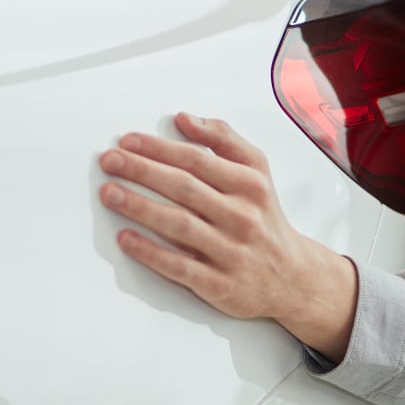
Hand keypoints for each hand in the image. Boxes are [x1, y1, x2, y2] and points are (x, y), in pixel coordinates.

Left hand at [98, 112, 358, 360]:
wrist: (293, 279)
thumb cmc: (264, 219)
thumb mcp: (257, 172)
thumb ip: (223, 139)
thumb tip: (184, 119)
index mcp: (249, 185)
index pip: (197, 159)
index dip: (158, 148)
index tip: (128, 141)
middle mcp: (242, 217)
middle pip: (184, 188)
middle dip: (141, 171)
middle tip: (110, 161)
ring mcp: (231, 252)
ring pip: (179, 225)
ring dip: (139, 207)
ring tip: (110, 193)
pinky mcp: (220, 285)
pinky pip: (180, 267)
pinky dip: (150, 252)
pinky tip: (126, 239)